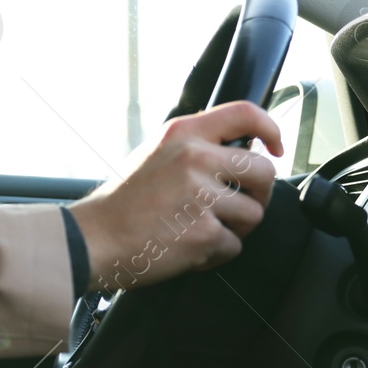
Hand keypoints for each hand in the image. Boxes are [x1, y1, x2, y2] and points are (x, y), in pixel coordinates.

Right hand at [66, 101, 282, 291]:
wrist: (92, 239)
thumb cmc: (121, 203)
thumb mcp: (154, 155)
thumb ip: (194, 147)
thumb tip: (237, 154)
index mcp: (183, 134)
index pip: (245, 114)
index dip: (271, 128)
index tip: (275, 146)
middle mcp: (195, 158)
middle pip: (263, 171)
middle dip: (257, 194)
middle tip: (236, 206)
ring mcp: (201, 196)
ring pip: (252, 214)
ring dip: (233, 229)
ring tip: (199, 230)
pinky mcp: (204, 232)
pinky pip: (233, 246)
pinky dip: (215, 254)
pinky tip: (188, 248)